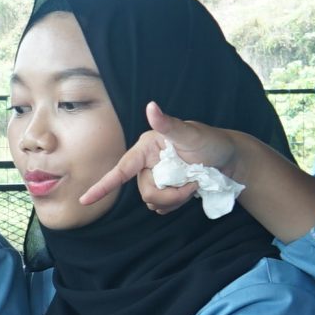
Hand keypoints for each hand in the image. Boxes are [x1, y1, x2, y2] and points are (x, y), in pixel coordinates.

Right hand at [81, 102, 248, 214]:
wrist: (230, 159)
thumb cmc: (212, 142)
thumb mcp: (191, 134)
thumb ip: (169, 124)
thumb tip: (151, 107)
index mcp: (147, 149)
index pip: (121, 169)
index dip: (103, 186)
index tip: (84, 200)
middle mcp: (147, 163)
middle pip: (145, 191)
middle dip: (169, 195)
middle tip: (192, 185)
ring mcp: (156, 177)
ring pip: (153, 201)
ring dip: (174, 200)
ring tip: (192, 185)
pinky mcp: (165, 189)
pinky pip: (161, 207)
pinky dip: (175, 204)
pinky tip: (188, 193)